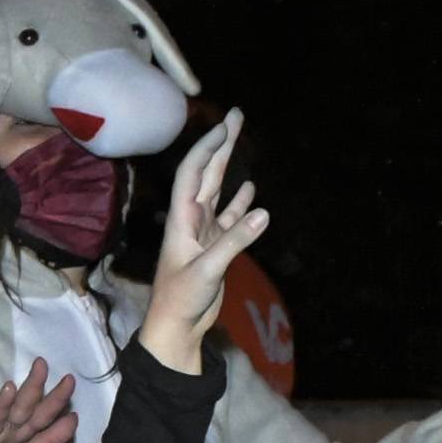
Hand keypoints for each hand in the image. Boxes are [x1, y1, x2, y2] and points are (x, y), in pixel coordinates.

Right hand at [0, 361, 79, 442]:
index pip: (41, 414)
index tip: (70, 381)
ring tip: (9, 387)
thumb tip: (74, 418)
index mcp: (19, 432)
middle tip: (42, 364)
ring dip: (1, 404)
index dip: (55, 401)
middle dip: (33, 388)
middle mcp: (2, 430)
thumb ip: (49, 440)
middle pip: (21, 408)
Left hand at [132, 121, 270, 374]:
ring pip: (218, 190)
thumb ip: (235, 241)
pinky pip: (230, 217)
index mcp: (182, 219)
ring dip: (230, 165)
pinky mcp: (216, 247)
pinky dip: (240, 202)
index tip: (224, 125)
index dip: (207, 147)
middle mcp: (192, 219)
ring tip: (241, 138)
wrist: (177, 327)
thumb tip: (264, 212)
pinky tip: (250, 188)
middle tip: (237, 115)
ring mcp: (204, 232)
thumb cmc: (181, 299)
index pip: (193, 173)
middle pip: (207, 173)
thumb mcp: (208, 270)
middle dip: (221, 143)